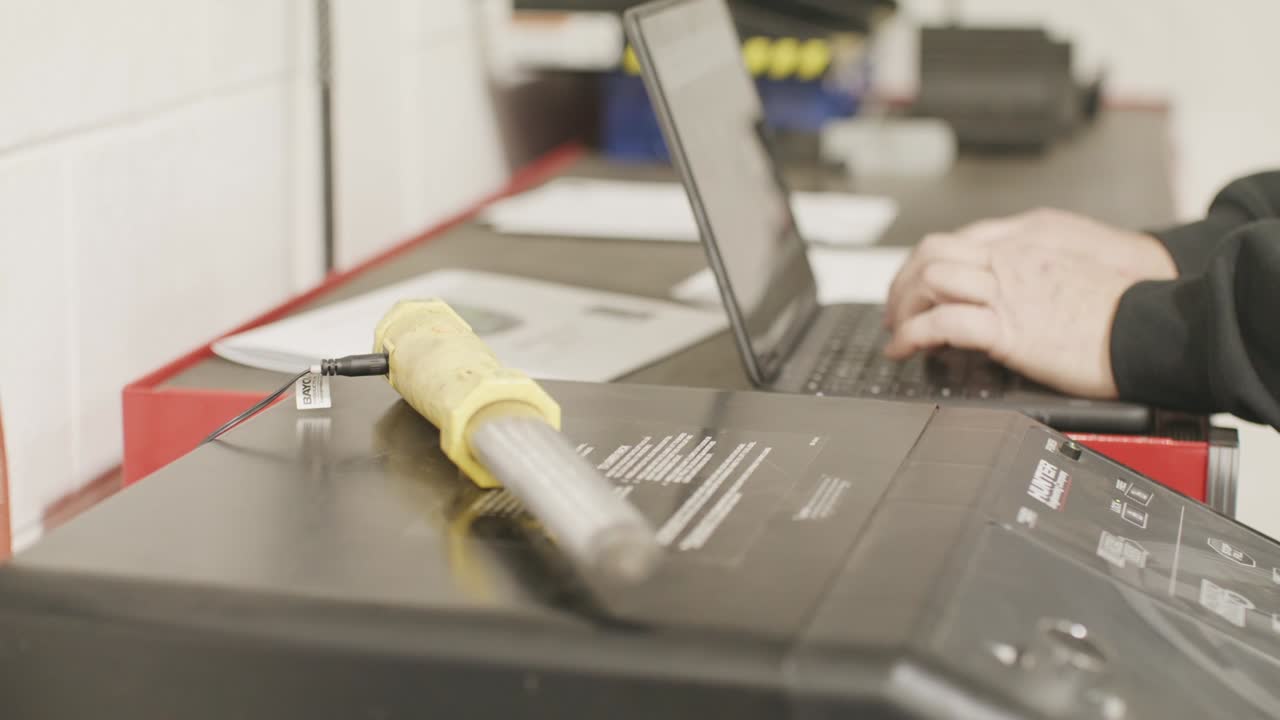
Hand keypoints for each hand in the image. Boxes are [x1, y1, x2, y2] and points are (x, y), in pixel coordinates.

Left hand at [882, 209, 1174, 397]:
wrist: (1153, 327)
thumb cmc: (1124, 310)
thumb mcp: (1075, 272)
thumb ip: (1038, 273)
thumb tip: (1011, 292)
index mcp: (1028, 243)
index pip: (958, 241)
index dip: (925, 264)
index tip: (914, 287)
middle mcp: (1012, 260)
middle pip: (933, 253)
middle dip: (903, 282)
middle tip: (895, 311)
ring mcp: (1008, 291)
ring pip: (931, 280)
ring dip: (902, 307)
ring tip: (896, 332)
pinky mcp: (1007, 328)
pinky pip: (942, 324)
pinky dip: (912, 335)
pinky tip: (904, 350)